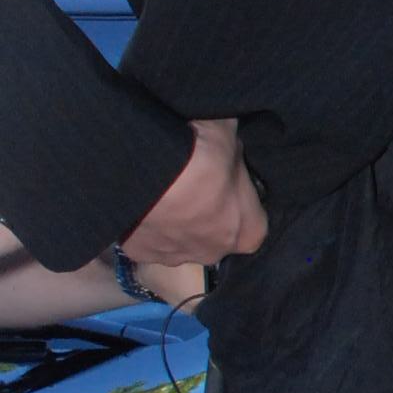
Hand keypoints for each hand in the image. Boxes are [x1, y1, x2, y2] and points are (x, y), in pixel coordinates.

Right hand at [120, 119, 266, 268]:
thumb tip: (228, 144)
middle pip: (215, 234)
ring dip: (174, 220)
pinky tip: (140, 200)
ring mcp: (176, 257)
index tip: (225, 180)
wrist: (144, 170)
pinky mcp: (140, 254)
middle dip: (205, 213)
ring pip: (179, 239)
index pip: (252, 220)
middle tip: (190, 182)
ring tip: (161, 189)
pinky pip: (147, 240)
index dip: (239, 199)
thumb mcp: (229, 135)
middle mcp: (215, 253)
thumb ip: (234, 149)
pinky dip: (144, 224)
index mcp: (248, 232)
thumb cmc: (201, 156)